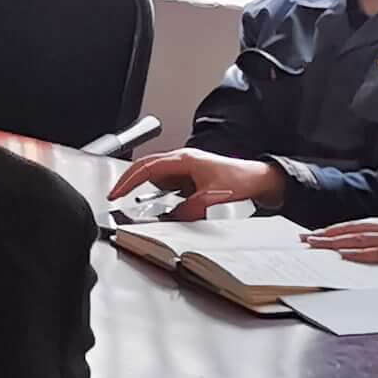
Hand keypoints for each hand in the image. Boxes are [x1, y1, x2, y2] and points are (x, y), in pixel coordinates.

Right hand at [107, 149, 284, 219]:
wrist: (261, 180)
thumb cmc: (241, 180)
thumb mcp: (213, 197)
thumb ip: (190, 208)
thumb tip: (173, 218)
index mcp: (184, 159)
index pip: (147, 167)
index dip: (128, 180)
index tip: (115, 193)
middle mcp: (182, 161)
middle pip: (146, 168)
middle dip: (129, 182)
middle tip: (116, 196)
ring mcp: (186, 168)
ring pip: (157, 177)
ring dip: (146, 189)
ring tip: (137, 202)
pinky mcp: (191, 178)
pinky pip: (168, 185)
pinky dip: (160, 195)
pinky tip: (163, 206)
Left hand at [309, 217, 377, 280]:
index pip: (361, 226)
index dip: (338, 229)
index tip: (318, 234)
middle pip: (355, 229)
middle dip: (328, 234)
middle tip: (305, 239)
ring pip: (362, 238)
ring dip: (336, 242)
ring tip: (315, 245)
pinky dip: (360, 253)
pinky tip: (344, 256)